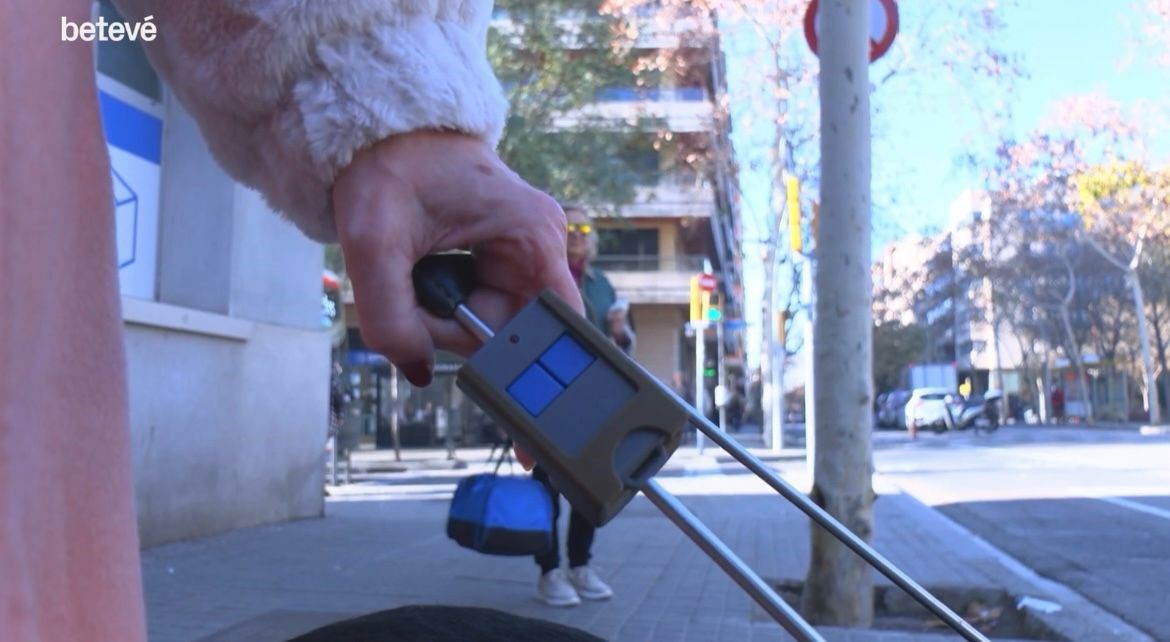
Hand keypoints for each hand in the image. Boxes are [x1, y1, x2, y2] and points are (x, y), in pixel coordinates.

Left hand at [333, 131, 583, 386]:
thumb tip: (419, 370)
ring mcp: (524, 249)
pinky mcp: (503, 255)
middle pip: (513, 330)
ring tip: (411, 274)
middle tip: (411, 297)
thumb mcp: (373, 247)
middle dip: (457, 330)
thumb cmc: (385, 169)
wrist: (378, 134)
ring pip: (492, 321)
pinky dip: (445, 303)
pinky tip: (422, 273)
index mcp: (533, 235)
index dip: (528, 363)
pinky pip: (481, 304)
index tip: (502, 396)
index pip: (555, 324)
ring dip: (445, 317)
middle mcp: (540, 243)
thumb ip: (391, 320)